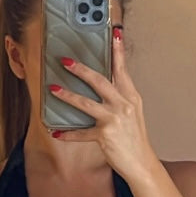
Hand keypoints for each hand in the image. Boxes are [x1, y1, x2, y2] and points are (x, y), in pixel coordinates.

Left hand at [45, 25, 155, 180]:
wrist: (141, 162)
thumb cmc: (134, 138)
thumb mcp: (132, 112)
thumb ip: (120, 96)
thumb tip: (104, 84)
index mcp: (131, 96)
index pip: (122, 69)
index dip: (118, 52)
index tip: (113, 34)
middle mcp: (123, 105)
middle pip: (100, 81)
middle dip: (81, 70)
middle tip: (66, 61)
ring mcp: (114, 119)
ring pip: (87, 103)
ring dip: (68, 95)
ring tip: (53, 89)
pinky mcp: (105, 135)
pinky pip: (82, 133)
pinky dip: (68, 134)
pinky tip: (56, 132)